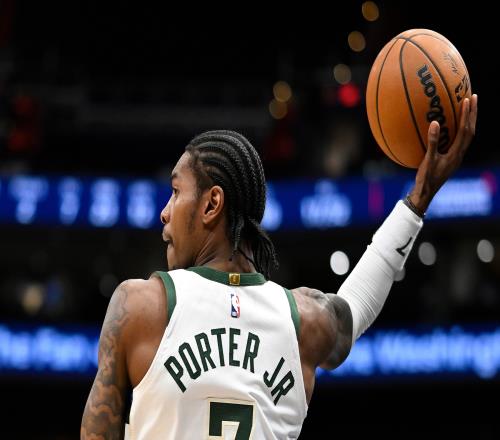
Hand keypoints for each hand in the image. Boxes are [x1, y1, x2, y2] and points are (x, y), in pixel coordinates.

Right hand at [409, 94, 477, 212]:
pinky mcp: (451, 158)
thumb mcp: (427, 160)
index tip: (467, 99)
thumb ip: (432, 142)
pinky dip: (458, 129)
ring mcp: (456, 157)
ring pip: (466, 135)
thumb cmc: (426, 179)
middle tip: (473, 97)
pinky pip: (458, 140)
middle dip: (472, 114)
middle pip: (470, 130)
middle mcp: (459, 154)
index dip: (467, 114)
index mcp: (456, 154)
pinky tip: (450, 125)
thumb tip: (435, 122)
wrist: (426, 194)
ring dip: (468, 120)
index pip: (465, 131)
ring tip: (466, 107)